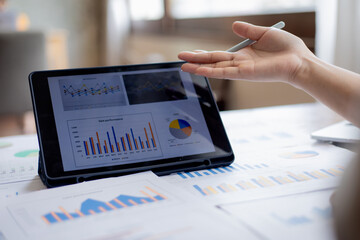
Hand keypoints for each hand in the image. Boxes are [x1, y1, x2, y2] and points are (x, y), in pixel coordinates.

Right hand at [178, 21, 313, 83]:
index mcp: (243, 55)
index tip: (192, 52)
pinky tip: (199, 70)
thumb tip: (233, 25)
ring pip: (215, 68)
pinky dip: (211, 71)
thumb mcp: (264, 33)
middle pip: (213, 61)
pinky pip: (225, 72)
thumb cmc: (287, 48)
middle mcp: (239, 64)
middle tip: (180, 59)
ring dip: (199, 67)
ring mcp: (241, 70)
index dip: (205, 54)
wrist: (300, 60)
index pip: (219, 55)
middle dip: (196, 60)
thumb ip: (248, 30)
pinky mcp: (246, 74)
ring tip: (183, 66)